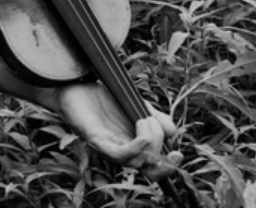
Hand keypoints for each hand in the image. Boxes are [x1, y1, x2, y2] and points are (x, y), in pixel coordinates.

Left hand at [55, 83, 180, 177]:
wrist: (76, 84)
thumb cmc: (104, 97)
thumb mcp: (137, 105)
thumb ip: (155, 117)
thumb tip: (174, 132)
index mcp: (133, 146)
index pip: (153, 168)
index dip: (168, 167)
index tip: (179, 154)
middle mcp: (122, 151)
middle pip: (149, 170)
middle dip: (163, 158)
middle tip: (159, 129)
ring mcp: (109, 148)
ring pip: (137, 162)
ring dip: (150, 141)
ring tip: (145, 119)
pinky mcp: (96, 140)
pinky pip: (118, 154)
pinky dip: (135, 147)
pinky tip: (142, 131)